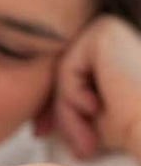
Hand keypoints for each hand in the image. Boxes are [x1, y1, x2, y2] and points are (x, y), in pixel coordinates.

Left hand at [35, 15, 140, 160]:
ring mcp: (107, 27)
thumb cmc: (130, 127)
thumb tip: (37, 122)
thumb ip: (64, 108)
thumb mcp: (87, 117)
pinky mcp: (104, 31)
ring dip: (67, 111)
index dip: (52, 107)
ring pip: (63, 73)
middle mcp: (109, 33)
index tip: (40, 133)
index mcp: (109, 50)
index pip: (67, 76)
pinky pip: (67, 68)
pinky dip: (73, 95)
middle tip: (52, 138)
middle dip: (58, 111)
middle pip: (63, 74)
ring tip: (85, 137)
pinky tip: (94, 107)